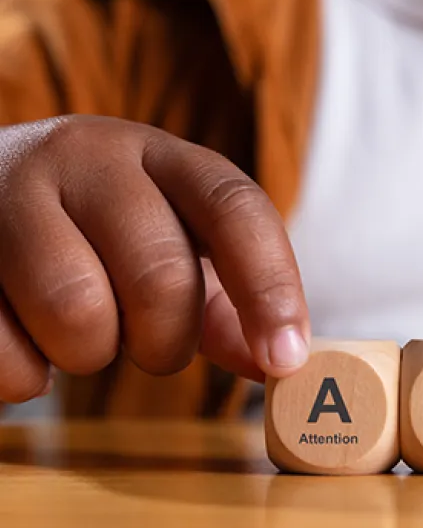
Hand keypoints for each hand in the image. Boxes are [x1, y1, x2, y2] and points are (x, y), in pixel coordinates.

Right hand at [0, 115, 310, 402]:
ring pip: (77, 311)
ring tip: (81, 331)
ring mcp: (10, 192)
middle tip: (149, 345)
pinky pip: (4, 350)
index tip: (285, 359)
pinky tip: (25, 339)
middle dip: (166, 340)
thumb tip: (278, 364)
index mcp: (164, 157)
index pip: (236, 209)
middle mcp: (90, 157)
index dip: (270, 287)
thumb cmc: (101, 233)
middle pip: (160, 274)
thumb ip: (230, 306)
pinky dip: (27, 374)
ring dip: (91, 354)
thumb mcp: (176, 246)